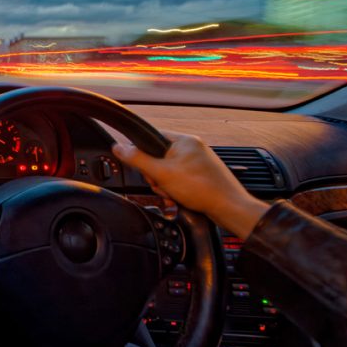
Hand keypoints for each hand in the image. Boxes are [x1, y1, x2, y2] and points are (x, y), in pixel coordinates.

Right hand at [111, 131, 268, 238]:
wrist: (228, 207)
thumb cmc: (201, 188)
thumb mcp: (162, 173)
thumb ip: (138, 159)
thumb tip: (118, 147)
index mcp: (184, 140)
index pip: (151, 138)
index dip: (142, 154)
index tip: (144, 169)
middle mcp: (192, 148)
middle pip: (158, 158)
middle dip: (156, 175)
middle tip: (163, 185)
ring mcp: (198, 162)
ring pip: (168, 171)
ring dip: (165, 185)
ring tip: (174, 193)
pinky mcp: (201, 175)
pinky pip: (179, 179)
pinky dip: (175, 189)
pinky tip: (180, 197)